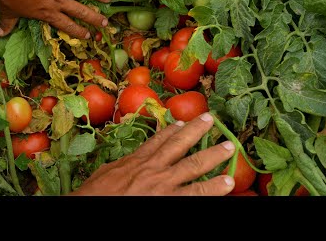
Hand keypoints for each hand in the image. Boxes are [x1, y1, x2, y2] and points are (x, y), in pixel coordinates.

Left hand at [0, 0, 111, 38]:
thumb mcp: (8, 10)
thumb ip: (8, 23)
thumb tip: (0, 34)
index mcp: (48, 14)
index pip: (67, 26)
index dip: (79, 32)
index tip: (88, 35)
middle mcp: (59, 2)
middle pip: (82, 12)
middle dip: (95, 18)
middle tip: (105, 23)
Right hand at [68, 112, 235, 195]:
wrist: (94, 205)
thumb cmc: (96, 195)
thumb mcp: (105, 174)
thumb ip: (120, 166)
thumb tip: (125, 163)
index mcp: (136, 161)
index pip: (157, 141)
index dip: (171, 130)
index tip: (181, 121)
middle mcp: (153, 168)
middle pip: (179, 145)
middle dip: (196, 131)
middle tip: (211, 120)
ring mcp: (163, 184)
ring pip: (193, 166)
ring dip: (213, 156)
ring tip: (230, 148)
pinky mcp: (170, 200)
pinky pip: (196, 194)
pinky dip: (213, 188)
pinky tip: (228, 183)